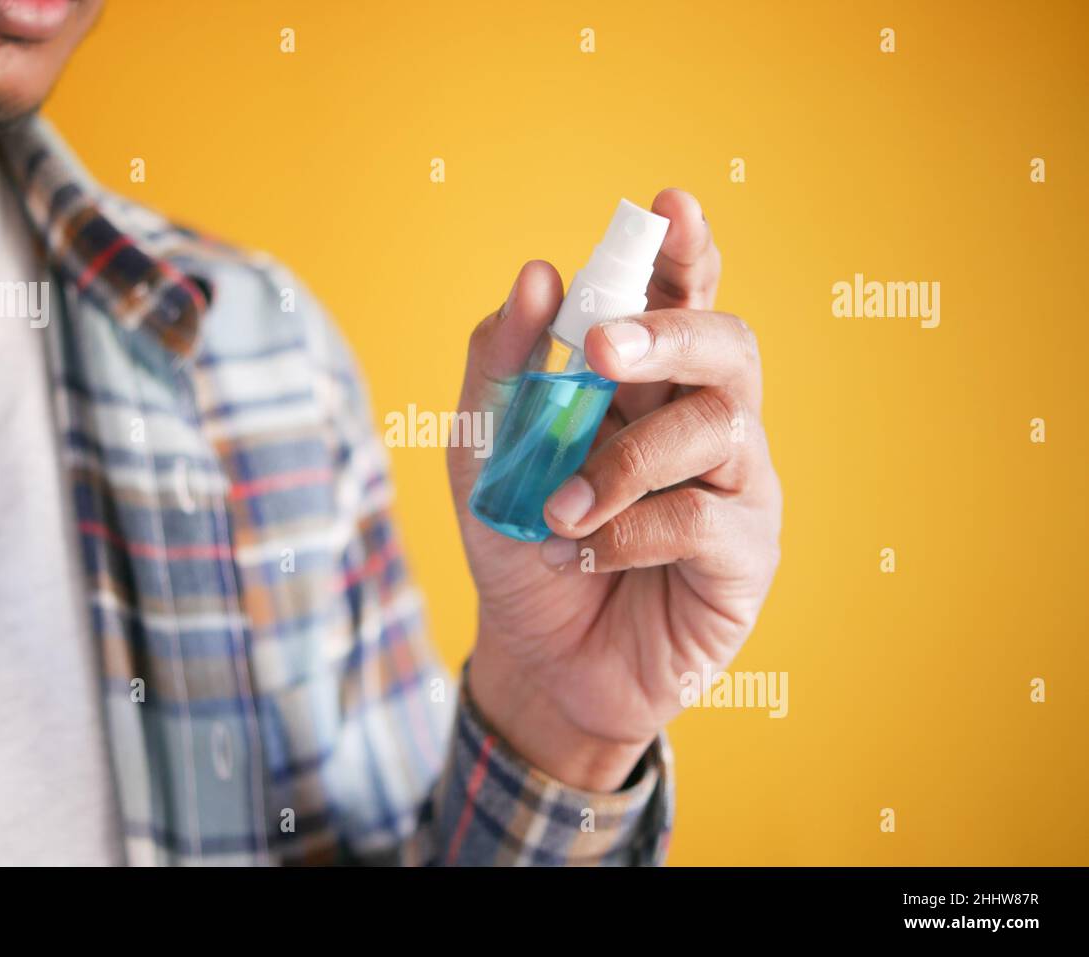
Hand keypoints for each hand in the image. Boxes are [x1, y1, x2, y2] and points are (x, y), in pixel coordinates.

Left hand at [448, 189, 781, 791]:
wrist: (539, 657)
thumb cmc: (519, 542)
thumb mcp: (482, 451)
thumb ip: (502, 365)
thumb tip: (539, 274)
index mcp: (642, 382)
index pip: (678, 298)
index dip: (684, 250)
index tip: (670, 206)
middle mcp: (699, 419)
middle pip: (727, 343)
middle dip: (671, 332)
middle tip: (605, 349)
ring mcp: (732, 484)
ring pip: (720, 425)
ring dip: (627, 461)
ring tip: (557, 509)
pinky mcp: (746, 553)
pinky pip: (703, 520)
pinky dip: (629, 533)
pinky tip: (579, 556)